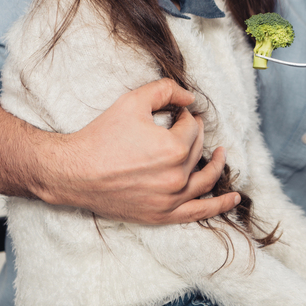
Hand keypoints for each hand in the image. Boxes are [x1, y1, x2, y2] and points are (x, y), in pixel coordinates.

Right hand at [34, 78, 240, 223]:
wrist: (72, 172)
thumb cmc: (101, 136)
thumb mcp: (133, 101)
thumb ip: (166, 90)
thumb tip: (191, 97)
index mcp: (174, 148)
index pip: (193, 127)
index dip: (185, 117)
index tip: (175, 114)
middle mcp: (177, 176)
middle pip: (197, 150)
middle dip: (194, 135)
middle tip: (186, 127)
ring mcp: (171, 199)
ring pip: (205, 180)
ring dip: (217, 166)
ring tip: (223, 155)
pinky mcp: (161, 214)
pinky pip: (198, 213)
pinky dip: (218, 206)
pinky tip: (233, 200)